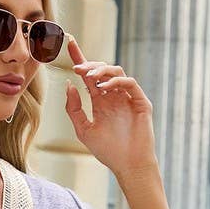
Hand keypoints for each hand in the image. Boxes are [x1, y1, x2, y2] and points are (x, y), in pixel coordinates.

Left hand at [64, 35, 159, 184]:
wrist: (128, 165)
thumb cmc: (107, 151)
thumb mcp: (84, 130)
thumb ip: (74, 109)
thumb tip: (69, 85)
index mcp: (101, 102)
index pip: (89, 76)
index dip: (80, 58)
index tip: (69, 43)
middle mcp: (114, 96)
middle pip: (101, 70)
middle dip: (89, 65)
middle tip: (77, 68)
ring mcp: (127, 98)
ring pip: (116, 72)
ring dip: (101, 71)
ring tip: (89, 77)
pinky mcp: (140, 102)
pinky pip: (129, 83)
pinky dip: (116, 81)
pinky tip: (105, 87)